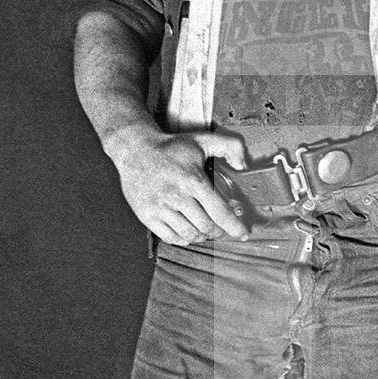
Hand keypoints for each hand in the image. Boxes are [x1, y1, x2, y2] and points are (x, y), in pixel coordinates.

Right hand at [106, 122, 249, 244]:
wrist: (134, 149)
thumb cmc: (170, 148)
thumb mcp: (203, 139)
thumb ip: (230, 146)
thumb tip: (242, 165)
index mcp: (193, 180)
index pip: (219, 212)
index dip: (234, 227)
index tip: (242, 233)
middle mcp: (176, 196)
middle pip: (206, 227)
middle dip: (218, 231)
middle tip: (221, 228)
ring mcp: (160, 208)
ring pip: (189, 235)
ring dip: (202, 236)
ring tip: (204, 229)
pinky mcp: (147, 216)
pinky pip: (170, 237)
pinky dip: (183, 239)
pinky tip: (187, 231)